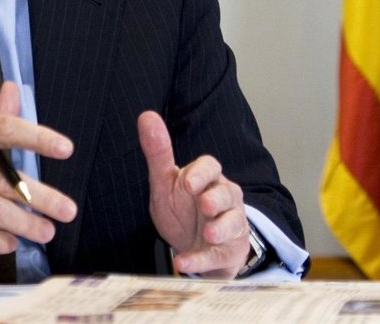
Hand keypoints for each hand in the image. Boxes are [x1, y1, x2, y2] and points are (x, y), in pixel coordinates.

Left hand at [137, 111, 250, 278]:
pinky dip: (202, 260)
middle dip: (216, 198)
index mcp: (208, 179)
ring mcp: (230, 226)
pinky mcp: (227, 252)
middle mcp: (224, 199)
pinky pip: (218, 256)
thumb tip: (146, 115)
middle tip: (204, 204)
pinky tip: (184, 262)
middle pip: (227, 193)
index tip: (188, 182)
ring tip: (208, 234)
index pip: (211, 167)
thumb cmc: (183, 210)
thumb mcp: (166, 182)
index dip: (201, 173)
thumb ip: (158, 152)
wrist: (196, 246)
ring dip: (220, 229)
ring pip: (233, 223)